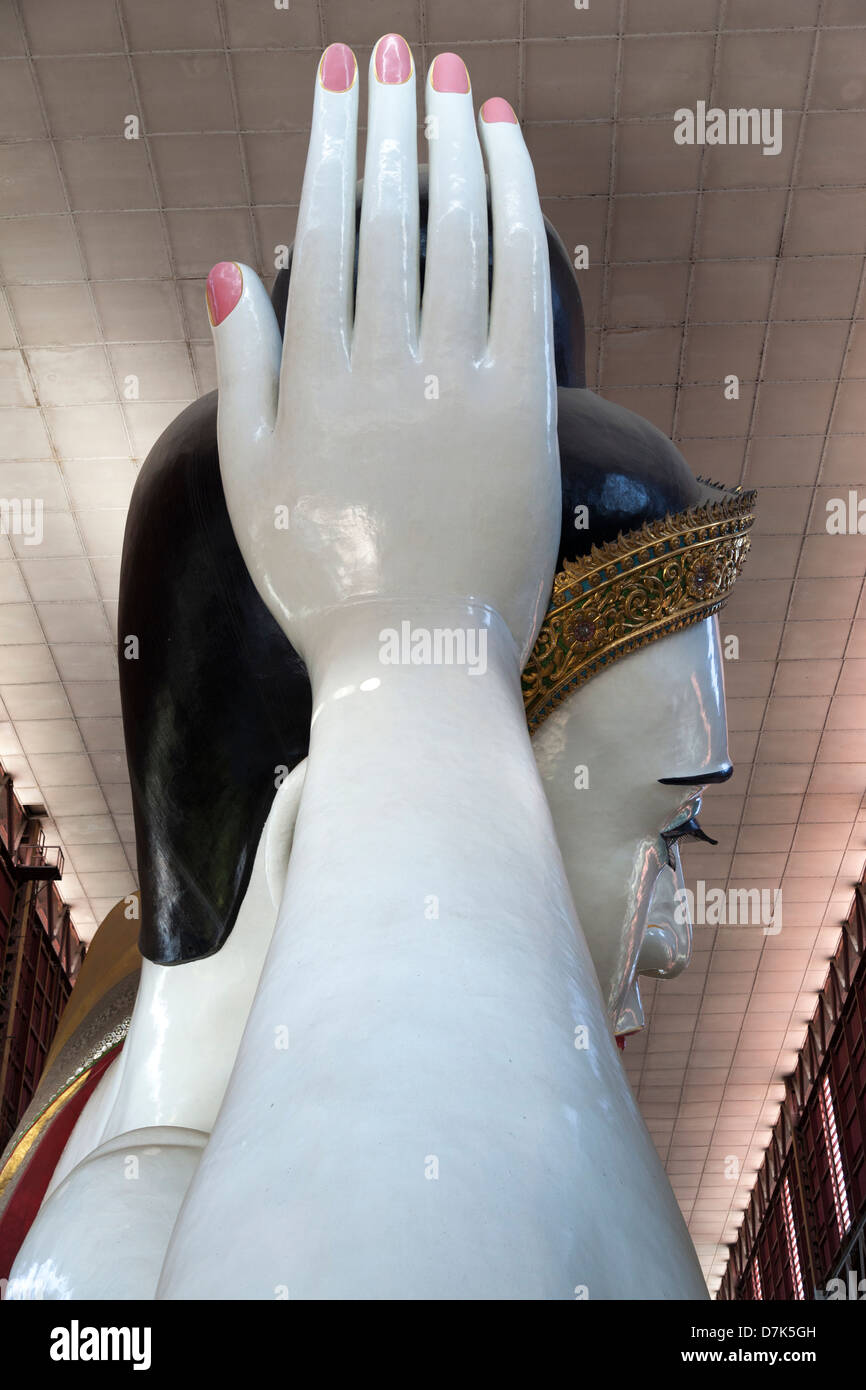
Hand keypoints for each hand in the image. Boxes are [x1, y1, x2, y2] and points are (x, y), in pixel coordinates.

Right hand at [205, 35, 558, 675]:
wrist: (416, 658)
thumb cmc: (321, 577)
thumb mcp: (251, 479)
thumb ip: (241, 369)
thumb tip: (230, 265)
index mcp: (314, 377)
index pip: (329, 225)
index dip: (337, 139)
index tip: (341, 74)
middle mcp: (388, 365)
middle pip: (395, 213)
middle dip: (396, 119)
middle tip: (397, 49)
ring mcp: (462, 384)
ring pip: (464, 232)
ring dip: (460, 145)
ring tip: (456, 82)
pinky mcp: (524, 408)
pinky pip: (525, 283)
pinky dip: (521, 209)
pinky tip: (511, 158)